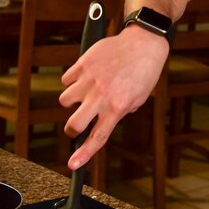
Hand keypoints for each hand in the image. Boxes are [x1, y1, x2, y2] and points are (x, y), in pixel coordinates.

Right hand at [59, 27, 169, 169]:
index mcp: (117, 107)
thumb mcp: (138, 99)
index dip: (83, 154)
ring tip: (86, 92)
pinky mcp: (82, 64)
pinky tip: (86, 76)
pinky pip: (66, 79)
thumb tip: (102, 120)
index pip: (97, 138)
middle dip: (72, 129)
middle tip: (77, 124)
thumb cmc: (143, 72)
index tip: (73, 165)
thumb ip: (119, 112)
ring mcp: (89, 79)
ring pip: (65, 100)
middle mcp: (101, 95)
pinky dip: (72, 80)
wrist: (143, 43)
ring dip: (72, 101)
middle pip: (73, 124)